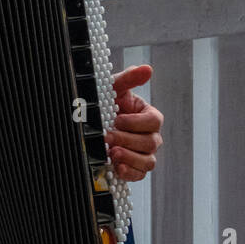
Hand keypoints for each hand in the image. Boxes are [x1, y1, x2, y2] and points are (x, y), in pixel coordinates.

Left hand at [107, 65, 163, 181]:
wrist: (90, 122)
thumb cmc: (105, 103)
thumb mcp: (112, 88)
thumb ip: (128, 79)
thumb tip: (146, 69)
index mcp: (148, 116)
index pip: (154, 121)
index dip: (137, 122)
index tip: (118, 119)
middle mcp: (150, 136)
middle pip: (150, 143)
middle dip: (127, 140)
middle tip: (108, 137)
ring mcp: (143, 153)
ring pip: (148, 161)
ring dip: (130, 158)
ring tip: (112, 153)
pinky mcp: (134, 167)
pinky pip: (139, 174)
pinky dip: (129, 172)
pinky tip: (117, 168)